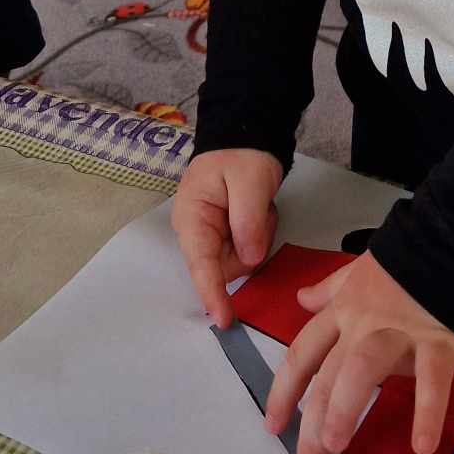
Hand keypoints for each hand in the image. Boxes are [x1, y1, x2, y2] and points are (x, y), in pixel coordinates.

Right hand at [171, 148, 282, 328]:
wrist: (246, 134)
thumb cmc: (242, 154)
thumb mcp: (250, 182)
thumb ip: (248, 222)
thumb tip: (249, 260)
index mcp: (192, 216)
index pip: (201, 264)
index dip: (212, 293)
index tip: (223, 319)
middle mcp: (195, 231)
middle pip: (224, 266)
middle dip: (250, 248)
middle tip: (262, 212)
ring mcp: (210, 235)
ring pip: (239, 261)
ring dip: (257, 239)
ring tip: (260, 206)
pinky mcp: (226, 235)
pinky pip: (247, 250)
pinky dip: (259, 234)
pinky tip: (259, 210)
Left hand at [266, 252, 453, 453]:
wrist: (451, 240)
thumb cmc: (404, 261)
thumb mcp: (358, 270)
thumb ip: (329, 290)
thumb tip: (301, 299)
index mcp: (343, 311)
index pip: (303, 354)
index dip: (283, 391)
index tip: (272, 426)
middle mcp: (362, 325)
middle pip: (328, 374)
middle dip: (310, 422)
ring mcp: (400, 332)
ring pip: (362, 369)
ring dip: (344, 409)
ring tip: (334, 448)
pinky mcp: (438, 341)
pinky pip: (432, 380)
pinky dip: (427, 412)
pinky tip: (422, 446)